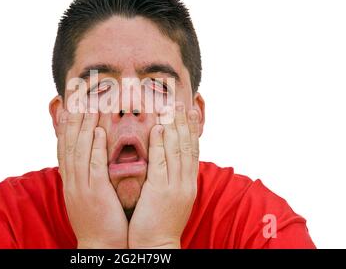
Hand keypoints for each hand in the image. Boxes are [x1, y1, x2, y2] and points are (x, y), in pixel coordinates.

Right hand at [57, 110, 128, 248]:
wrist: (101, 246)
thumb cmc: (100, 218)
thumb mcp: (88, 193)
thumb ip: (88, 173)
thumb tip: (90, 154)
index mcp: (71, 179)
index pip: (66, 145)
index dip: (66, 123)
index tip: (69, 102)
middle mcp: (72, 180)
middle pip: (70, 142)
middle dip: (73, 116)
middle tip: (77, 93)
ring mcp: (81, 187)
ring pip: (80, 149)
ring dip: (84, 125)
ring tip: (89, 103)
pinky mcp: (95, 194)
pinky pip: (93, 167)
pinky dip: (94, 147)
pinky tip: (98, 131)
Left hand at [128, 102, 198, 248]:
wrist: (156, 246)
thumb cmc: (159, 222)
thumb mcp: (170, 198)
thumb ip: (170, 178)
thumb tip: (168, 162)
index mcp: (187, 183)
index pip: (192, 151)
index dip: (192, 130)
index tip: (190, 112)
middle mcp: (185, 182)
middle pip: (187, 146)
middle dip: (185, 123)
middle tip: (183, 102)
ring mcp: (175, 186)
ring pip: (177, 150)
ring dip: (174, 126)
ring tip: (171, 107)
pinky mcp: (161, 191)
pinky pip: (161, 162)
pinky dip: (160, 143)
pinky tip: (157, 128)